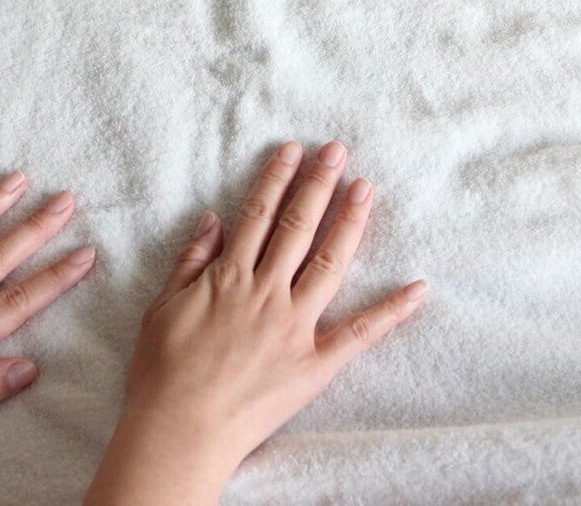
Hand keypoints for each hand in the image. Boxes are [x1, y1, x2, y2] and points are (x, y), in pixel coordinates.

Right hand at [86, 141, 425, 504]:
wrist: (178, 431)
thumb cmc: (162, 374)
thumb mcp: (162, 307)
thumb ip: (190, 261)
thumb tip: (213, 220)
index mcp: (229, 277)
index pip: (258, 216)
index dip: (277, 180)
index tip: (294, 151)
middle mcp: (266, 293)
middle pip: (297, 227)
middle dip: (318, 184)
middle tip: (338, 150)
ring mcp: (294, 326)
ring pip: (330, 263)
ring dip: (350, 222)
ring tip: (366, 188)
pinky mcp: (316, 364)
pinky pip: (359, 333)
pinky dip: (391, 311)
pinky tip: (418, 288)